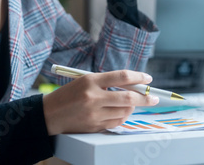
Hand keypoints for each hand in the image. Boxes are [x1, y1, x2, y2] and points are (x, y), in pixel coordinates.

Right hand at [42, 70, 158, 134]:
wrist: (48, 114)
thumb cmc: (69, 94)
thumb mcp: (85, 81)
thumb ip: (107, 82)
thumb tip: (134, 85)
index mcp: (90, 81)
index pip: (122, 77)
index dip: (139, 77)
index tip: (149, 78)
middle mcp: (93, 97)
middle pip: (128, 97)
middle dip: (145, 97)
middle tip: (154, 97)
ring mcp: (94, 114)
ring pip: (124, 111)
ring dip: (132, 107)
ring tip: (132, 103)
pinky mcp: (94, 126)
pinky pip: (116, 121)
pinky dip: (123, 116)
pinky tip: (122, 112)